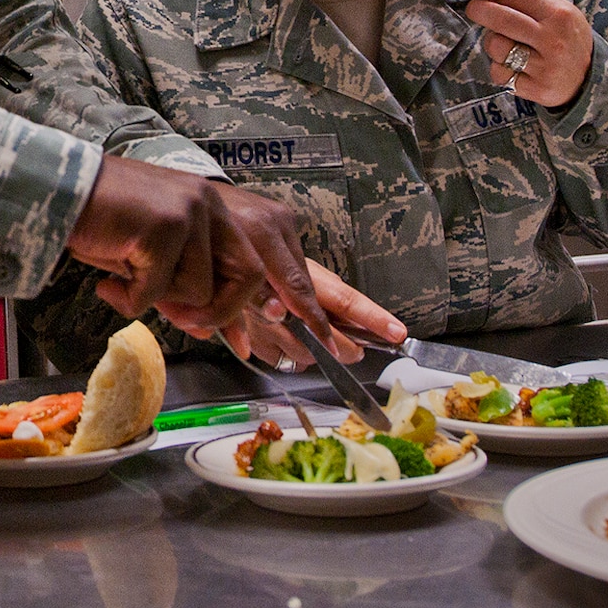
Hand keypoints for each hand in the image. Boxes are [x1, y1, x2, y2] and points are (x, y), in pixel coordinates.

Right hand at [65, 157, 331, 340]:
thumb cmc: (109, 225)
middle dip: (222, 314)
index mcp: (223, 209)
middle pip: (250, 279)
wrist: (60, 194)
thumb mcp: (163, 255)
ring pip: (201, 291)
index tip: (328, 338)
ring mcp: (194, 211)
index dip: (302, 301)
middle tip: (184, 323)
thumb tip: (221, 329)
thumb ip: (197, 282)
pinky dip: (130, 299)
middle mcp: (216, 204)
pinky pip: (160, 292)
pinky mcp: (167, 225)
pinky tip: (110, 281)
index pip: (276, 260)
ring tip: (128, 282)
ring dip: (162, 301)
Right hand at [221, 260, 403, 367]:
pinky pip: (280, 360)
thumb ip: (323, 291)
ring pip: (305, 356)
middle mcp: (283, 301)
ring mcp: (264, 323)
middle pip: (328, 340)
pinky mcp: (250, 338)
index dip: (373, 318)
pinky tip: (285, 338)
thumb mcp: (296, 262)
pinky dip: (288, 354)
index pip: (346, 300)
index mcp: (303, 275)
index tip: (396, 332)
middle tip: (356, 349)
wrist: (211, 247)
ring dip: (315, 352)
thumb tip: (353, 320)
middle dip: (346, 349)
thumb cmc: (258, 247)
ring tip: (315, 338)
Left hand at [448, 0, 593, 108]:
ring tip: (508, 45)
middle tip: (474, 9)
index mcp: (557, 13)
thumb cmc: (566, 38)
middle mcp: (552, 38)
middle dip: (478, 10)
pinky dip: (501, 69)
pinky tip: (517, 68)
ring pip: (496, 47)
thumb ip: (526, 1)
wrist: (590, 80)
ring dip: (492, 44)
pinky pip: (500, 73)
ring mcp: (545, 65)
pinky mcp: (537, 88)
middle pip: (499, 18)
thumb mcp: (558, 11)